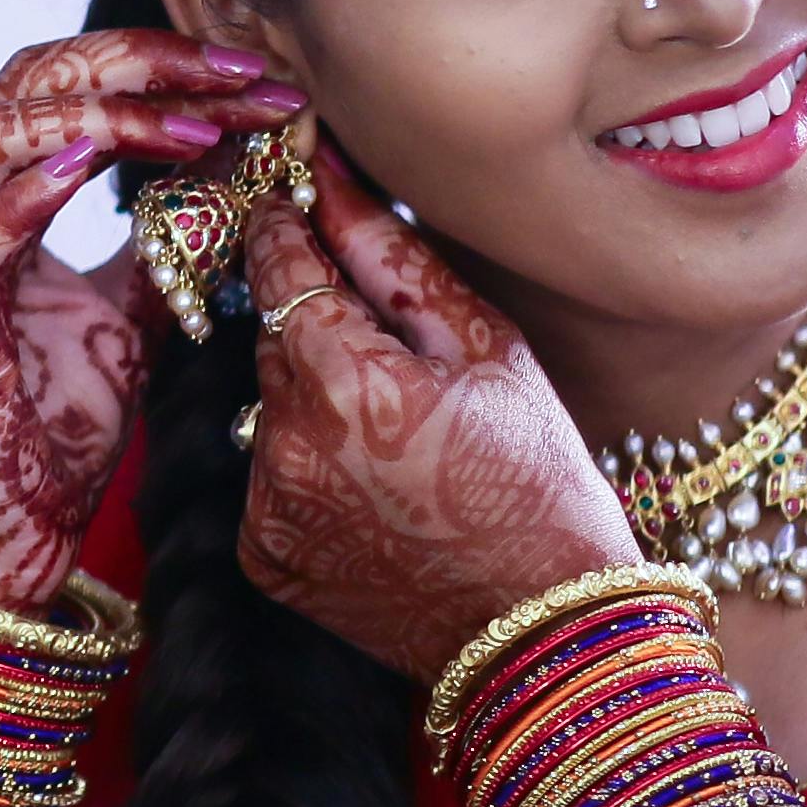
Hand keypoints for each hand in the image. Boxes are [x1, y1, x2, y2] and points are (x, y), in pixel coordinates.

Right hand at [0, 30, 302, 609]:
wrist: (2, 534)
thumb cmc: (52, 428)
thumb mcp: (133, 314)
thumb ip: (168, 242)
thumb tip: (237, 166)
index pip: (65, 84)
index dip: (157, 64)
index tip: (255, 76)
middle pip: (29, 78)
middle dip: (141, 60)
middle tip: (240, 70)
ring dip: (104, 113)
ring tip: (197, 124)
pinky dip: (32, 188)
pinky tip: (99, 160)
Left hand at [235, 148, 644, 681]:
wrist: (542, 625)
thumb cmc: (538, 477)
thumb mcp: (488, 347)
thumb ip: (395, 258)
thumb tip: (332, 181)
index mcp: (345, 379)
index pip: (280, 265)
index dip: (285, 225)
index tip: (289, 199)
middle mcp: (287, 442)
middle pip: (272, 337)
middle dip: (316, 327)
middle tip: (391, 351)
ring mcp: (268, 507)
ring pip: (268, 407)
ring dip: (313, 400)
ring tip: (399, 440)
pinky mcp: (264, 555)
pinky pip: (269, 477)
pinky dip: (307, 470)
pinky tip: (377, 492)